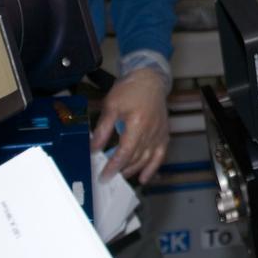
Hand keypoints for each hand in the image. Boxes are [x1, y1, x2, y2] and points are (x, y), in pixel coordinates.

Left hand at [90, 68, 169, 183]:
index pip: (124, 152)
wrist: (150, 80)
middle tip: (108, 177)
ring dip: (133, 170)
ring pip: (147, 159)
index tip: (103, 176)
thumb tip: (93, 149)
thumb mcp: (111, 106)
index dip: (113, 167)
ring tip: (120, 176)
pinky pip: (160, 156)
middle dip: (121, 170)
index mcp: (138, 124)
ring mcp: (159, 134)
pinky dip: (152, 168)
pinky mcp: (164, 134)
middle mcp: (151, 132)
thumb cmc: (130, 91)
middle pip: (135, 158)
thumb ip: (103, 129)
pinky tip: (143, 177)